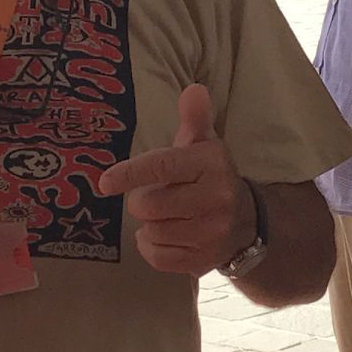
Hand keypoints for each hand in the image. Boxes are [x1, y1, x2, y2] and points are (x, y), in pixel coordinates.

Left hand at [95, 83, 249, 276]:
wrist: (247, 222)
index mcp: (210, 164)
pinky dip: (151, 247)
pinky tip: (162, 236)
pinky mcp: (203, 261)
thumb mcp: (204, 145)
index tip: (105, 182)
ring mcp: (211, 233)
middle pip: (149, 205)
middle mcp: (215, 198)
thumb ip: (195, 118)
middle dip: (141, 201)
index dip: (130, 174)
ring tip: (164, 215)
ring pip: (152, 232)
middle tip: (153, 196)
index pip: (162, 167)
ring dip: (149, 225)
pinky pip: (157, 257)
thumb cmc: (211, 177)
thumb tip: (194, 90)